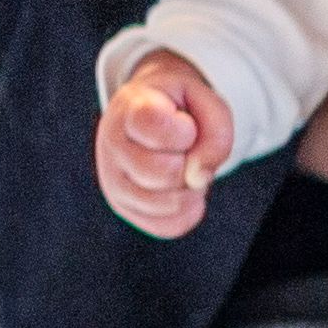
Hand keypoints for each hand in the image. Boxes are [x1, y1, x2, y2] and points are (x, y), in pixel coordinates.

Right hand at [96, 55, 233, 238]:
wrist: (144, 114)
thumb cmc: (177, 107)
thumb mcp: (205, 100)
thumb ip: (215, 131)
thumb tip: (196, 178)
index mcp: (130, 109)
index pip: (154, 126)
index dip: (184, 131)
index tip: (182, 122)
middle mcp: (112, 144)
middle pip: (165, 172)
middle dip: (189, 163)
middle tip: (184, 149)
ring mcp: (112, 179)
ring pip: (166, 204)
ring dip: (190, 189)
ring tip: (182, 168)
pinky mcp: (122, 206)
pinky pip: (167, 226)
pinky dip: (188, 211)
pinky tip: (182, 190)